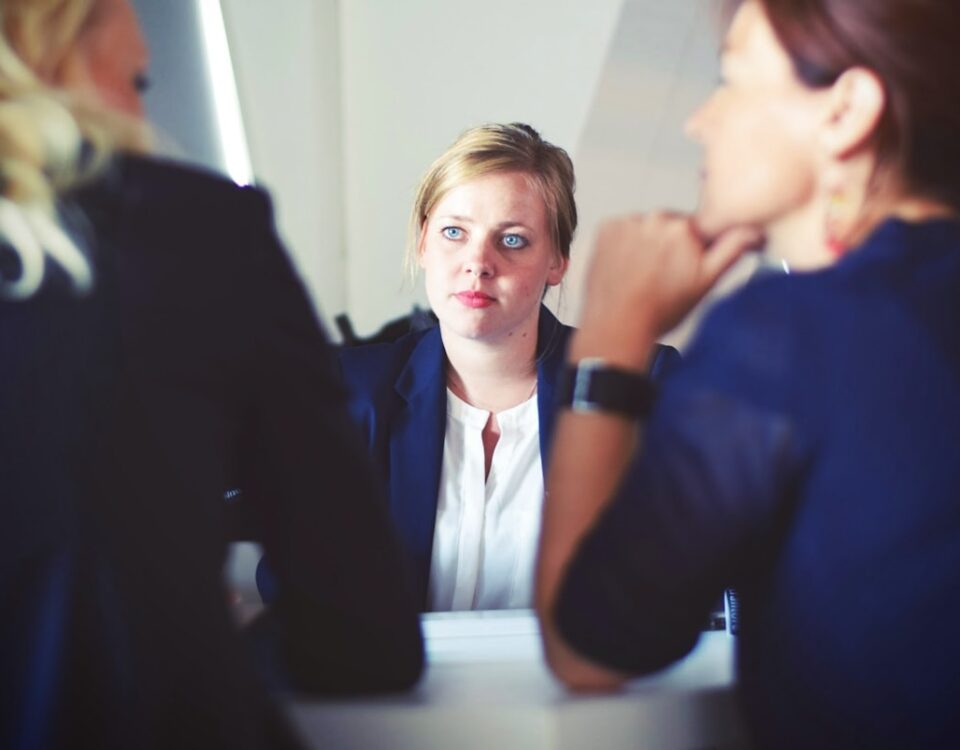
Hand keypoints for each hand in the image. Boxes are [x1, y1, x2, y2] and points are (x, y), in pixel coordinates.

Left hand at [576, 213, 761, 365]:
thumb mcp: (706, 282)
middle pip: (670, 226)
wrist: (617, 325)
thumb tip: (754, 231)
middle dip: (670, 246)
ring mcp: (627, 222)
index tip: (685, 265)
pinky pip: (622, 230)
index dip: (695, 249)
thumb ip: (732, 250)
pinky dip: (623, 244)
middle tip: (663, 276)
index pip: (698, 228)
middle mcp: (655, 218)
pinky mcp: (606, 229)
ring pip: (645, 228)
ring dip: (646, 244)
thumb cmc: (660, 310)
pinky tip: (626, 268)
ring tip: (642, 275)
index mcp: (685, 228)